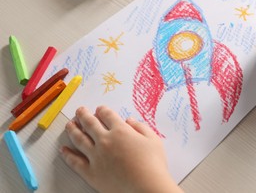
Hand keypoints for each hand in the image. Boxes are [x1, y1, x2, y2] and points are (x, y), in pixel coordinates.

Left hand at [60, 106, 181, 192]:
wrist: (146, 187)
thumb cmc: (153, 164)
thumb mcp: (153, 140)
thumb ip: (141, 127)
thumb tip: (130, 120)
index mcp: (120, 131)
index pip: (107, 115)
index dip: (102, 110)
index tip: (99, 109)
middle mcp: (105, 140)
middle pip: (90, 124)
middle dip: (83, 115)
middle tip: (80, 110)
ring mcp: (96, 156)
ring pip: (79, 139)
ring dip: (73, 130)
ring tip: (69, 124)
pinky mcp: (91, 172)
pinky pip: (75, 162)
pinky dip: (68, 155)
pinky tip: (63, 150)